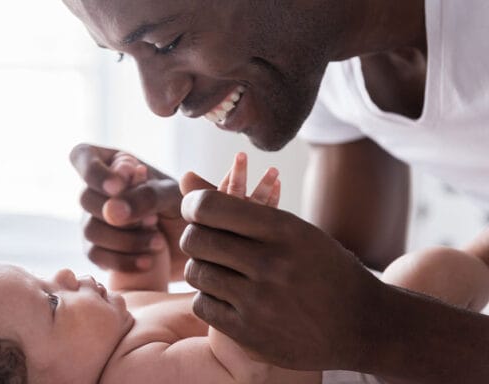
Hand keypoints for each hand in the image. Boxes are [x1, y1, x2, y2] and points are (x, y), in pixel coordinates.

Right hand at [69, 143, 186, 275]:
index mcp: (114, 163)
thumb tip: (111, 211)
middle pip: (85, 198)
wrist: (194, 244)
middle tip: (153, 222)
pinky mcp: (97, 249)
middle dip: (119, 215)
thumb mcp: (172, 195)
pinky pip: (96, 256)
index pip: (82, 156)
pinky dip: (122, 260)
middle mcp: (98, 190)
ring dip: (125, 240)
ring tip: (158, 243)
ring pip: (89, 230)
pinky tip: (147, 262)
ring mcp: (93, 220)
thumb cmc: (184, 208)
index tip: (118, 187)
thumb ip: (146, 195)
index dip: (94, 173)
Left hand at [180, 172, 382, 369]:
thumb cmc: (321, 267)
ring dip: (201, 269)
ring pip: (196, 273)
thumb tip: (184, 178)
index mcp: (284, 230)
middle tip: (204, 242)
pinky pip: (201, 305)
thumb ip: (236, 204)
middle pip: (197, 239)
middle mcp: (271, 263)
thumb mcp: (292, 228)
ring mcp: (260, 302)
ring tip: (219, 269)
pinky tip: (227, 295)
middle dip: (194, 237)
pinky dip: (208, 298)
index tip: (197, 212)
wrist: (362, 325)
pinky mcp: (250, 333)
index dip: (194, 207)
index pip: (210, 208)